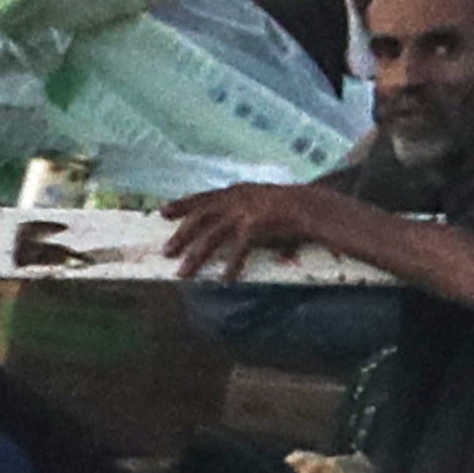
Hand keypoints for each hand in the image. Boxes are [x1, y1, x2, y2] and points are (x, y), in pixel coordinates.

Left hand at [162, 179, 327, 279]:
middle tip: (165, 252)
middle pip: (200, 217)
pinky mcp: (254, 226)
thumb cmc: (289, 206)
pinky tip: (225, 280)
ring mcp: (243, 212)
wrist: (311, 205)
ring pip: (211, 237)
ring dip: (195, 256)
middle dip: (181, 235)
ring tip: (183, 273)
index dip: (181, 204)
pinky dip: (231, 267)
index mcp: (236, 191)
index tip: (162, 212)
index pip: (202, 198)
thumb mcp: (261, 201)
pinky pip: (237, 251)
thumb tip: (230, 229)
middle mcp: (235, 199)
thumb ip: (243, 211)